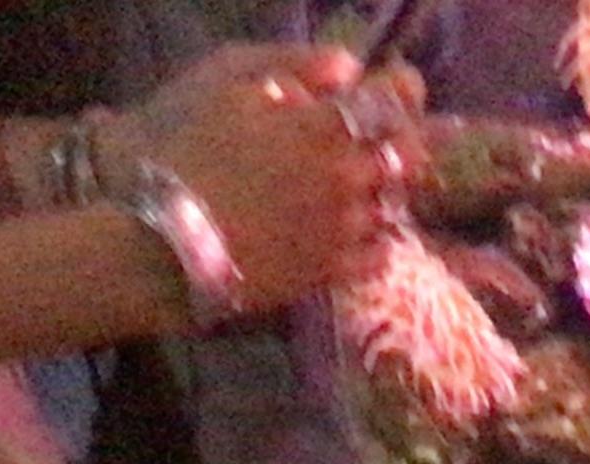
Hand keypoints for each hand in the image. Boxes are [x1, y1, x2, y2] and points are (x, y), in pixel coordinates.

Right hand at [124, 45, 392, 308]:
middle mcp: (347, 178)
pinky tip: (372, 232)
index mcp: (323, 127)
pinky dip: (382, 239)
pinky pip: (380, 255)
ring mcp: (344, 228)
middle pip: (407, 157)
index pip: (388, 103)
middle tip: (422, 135)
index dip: (402, 90)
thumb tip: (348, 66)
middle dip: (418, 140)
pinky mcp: (333, 270)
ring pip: (396, 206)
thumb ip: (295, 66)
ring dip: (396, 190)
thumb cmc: (187, 151)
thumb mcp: (228, 84)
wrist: (167, 240)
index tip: (406, 84)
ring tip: (390, 181)